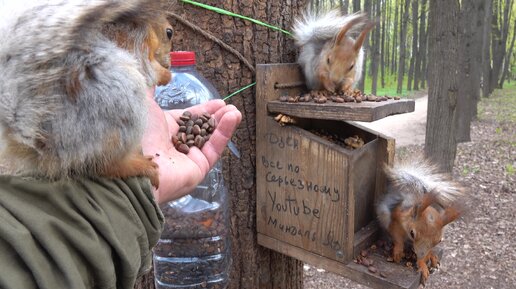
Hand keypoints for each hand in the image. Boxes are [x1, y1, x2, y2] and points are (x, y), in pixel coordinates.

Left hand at [141, 89, 241, 204]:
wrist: (136, 165)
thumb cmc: (138, 134)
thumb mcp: (143, 103)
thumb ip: (149, 88)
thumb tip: (150, 72)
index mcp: (164, 130)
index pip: (189, 118)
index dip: (204, 110)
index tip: (218, 102)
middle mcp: (177, 144)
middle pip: (202, 128)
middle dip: (217, 116)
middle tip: (228, 105)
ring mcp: (189, 157)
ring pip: (211, 138)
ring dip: (224, 123)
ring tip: (235, 110)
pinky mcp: (200, 166)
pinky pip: (215, 147)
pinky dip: (225, 132)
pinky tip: (233, 118)